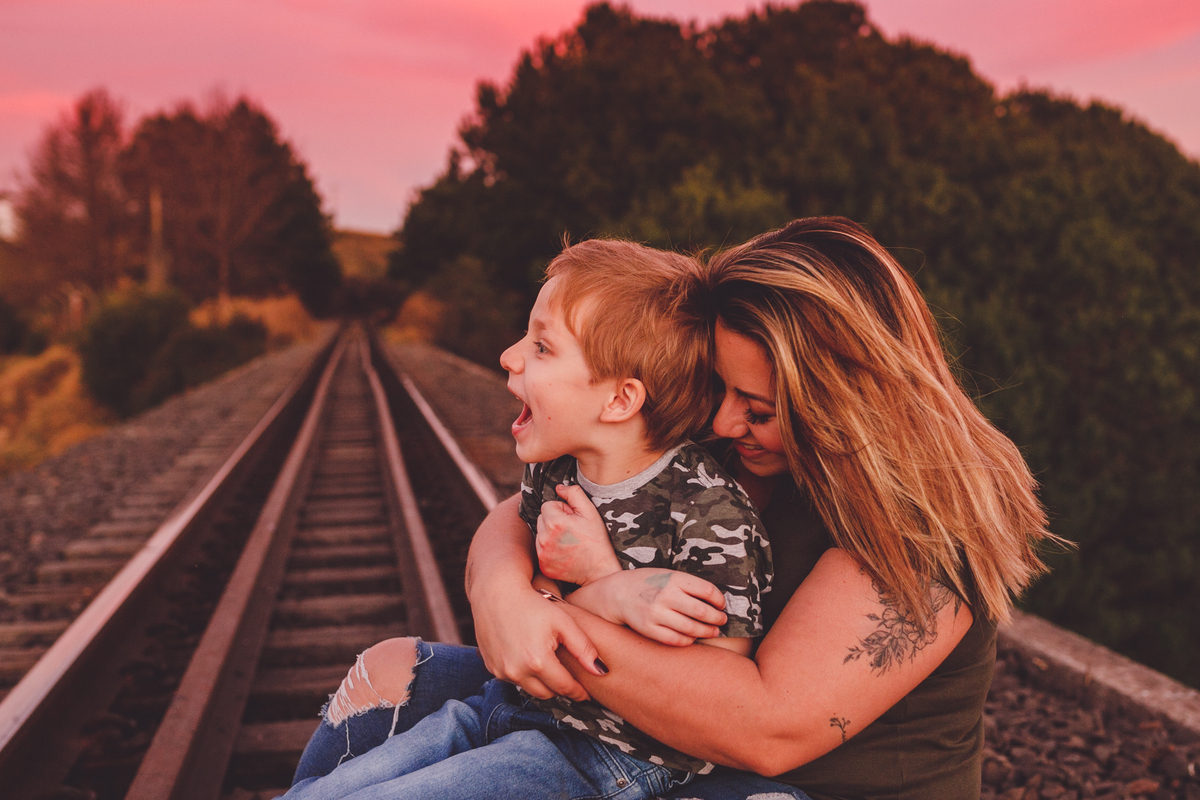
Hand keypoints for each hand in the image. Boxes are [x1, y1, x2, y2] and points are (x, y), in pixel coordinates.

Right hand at [472, 583, 605, 700]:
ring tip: (552, 669)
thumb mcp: (563, 622)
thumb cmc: (533, 603)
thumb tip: (602, 671)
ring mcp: (501, 672)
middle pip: (547, 694)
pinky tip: (531, 660)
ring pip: (530, 690)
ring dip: (543, 684)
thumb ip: (583, 648)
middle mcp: (517, 671)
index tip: (586, 693)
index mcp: (538, 661)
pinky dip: (525, 676)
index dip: (578, 692)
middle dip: (560, 689)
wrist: (496, 593)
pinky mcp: (492, 668)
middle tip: (570, 680)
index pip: (564, 688)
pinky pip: (514, 681)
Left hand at [536, 484, 621, 585]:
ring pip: (540, 534)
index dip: (562, 510)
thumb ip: (574, 494)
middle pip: (542, 519)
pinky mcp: (543, 566)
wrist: (600, 571)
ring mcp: (542, 554)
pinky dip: (550, 549)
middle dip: (554, 521)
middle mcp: (544, 539)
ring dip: (550, 534)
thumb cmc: (597, 540)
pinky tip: (564, 553)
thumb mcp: (590, 512)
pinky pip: (541, 549)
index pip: (547, 506)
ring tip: (569, 542)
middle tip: (572, 531)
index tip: (573, 520)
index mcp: (554, 523)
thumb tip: (558, 488)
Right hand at [568, 568, 727, 645]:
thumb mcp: (668, 575)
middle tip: (722, 621)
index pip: (707, 591)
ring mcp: (656, 613)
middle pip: (702, 611)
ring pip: (691, 628)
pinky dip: (689, 640)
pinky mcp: (648, 629)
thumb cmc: (648, 583)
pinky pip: (676, 640)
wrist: (617, 593)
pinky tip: (693, 637)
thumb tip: (717, 602)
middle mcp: (665, 595)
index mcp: (673, 578)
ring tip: (713, 632)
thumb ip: (689, 585)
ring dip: (707, 632)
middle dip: (717, 618)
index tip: (721, 605)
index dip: (719, 600)